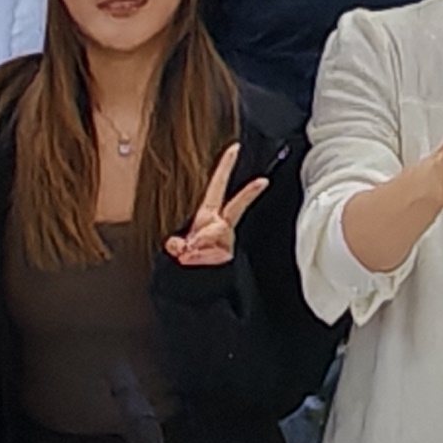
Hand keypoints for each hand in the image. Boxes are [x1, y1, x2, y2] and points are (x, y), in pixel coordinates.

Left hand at [164, 141, 270, 266]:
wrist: (196, 293)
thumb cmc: (188, 270)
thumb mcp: (179, 252)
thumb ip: (179, 246)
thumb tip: (184, 245)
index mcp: (208, 217)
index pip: (217, 187)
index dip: (225, 167)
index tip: (234, 149)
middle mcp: (220, 227)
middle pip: (236, 206)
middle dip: (248, 194)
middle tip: (262, 180)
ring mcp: (226, 242)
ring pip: (219, 236)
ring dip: (201, 248)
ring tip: (192, 257)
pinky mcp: (228, 256)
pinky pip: (217, 254)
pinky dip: (202, 259)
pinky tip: (197, 263)